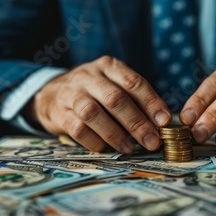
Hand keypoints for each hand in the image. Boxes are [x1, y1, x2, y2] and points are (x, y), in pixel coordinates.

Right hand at [27, 56, 171, 152]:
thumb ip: (135, 99)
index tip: (165, 121)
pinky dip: (95, 141)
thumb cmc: (93, 92)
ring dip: (115, 134)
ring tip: (131, 148)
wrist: (50, 93)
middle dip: (136, 122)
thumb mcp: (113, 85)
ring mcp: (71, 93)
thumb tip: (161, 123)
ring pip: (94, 113)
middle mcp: (88, 76)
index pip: (134, 82)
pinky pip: (78, 129)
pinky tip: (107, 149)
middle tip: (152, 141)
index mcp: (108, 66)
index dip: (151, 102)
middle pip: (115, 99)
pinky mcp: (58, 112)